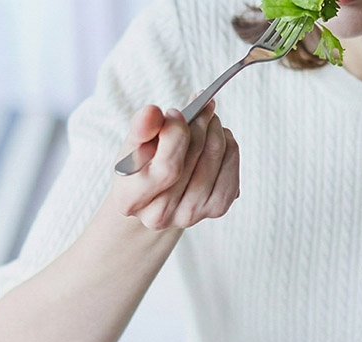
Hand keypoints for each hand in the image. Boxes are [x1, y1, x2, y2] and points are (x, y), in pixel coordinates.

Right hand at [108, 101, 239, 229]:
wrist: (156, 197)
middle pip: (194, 158)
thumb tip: (153, 113)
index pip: (166, 167)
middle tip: (201, 107)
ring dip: (216, 130)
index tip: (176, 112)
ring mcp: (190, 215)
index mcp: (130, 200)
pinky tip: (219, 139)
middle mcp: (160, 215)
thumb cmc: (141, 166)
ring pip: (216, 157)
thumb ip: (140, 127)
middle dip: (199, 124)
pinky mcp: (216, 209)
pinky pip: (231, 167)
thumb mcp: (132, 145)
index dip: (176, 134)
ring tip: (208, 120)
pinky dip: (229, 146)